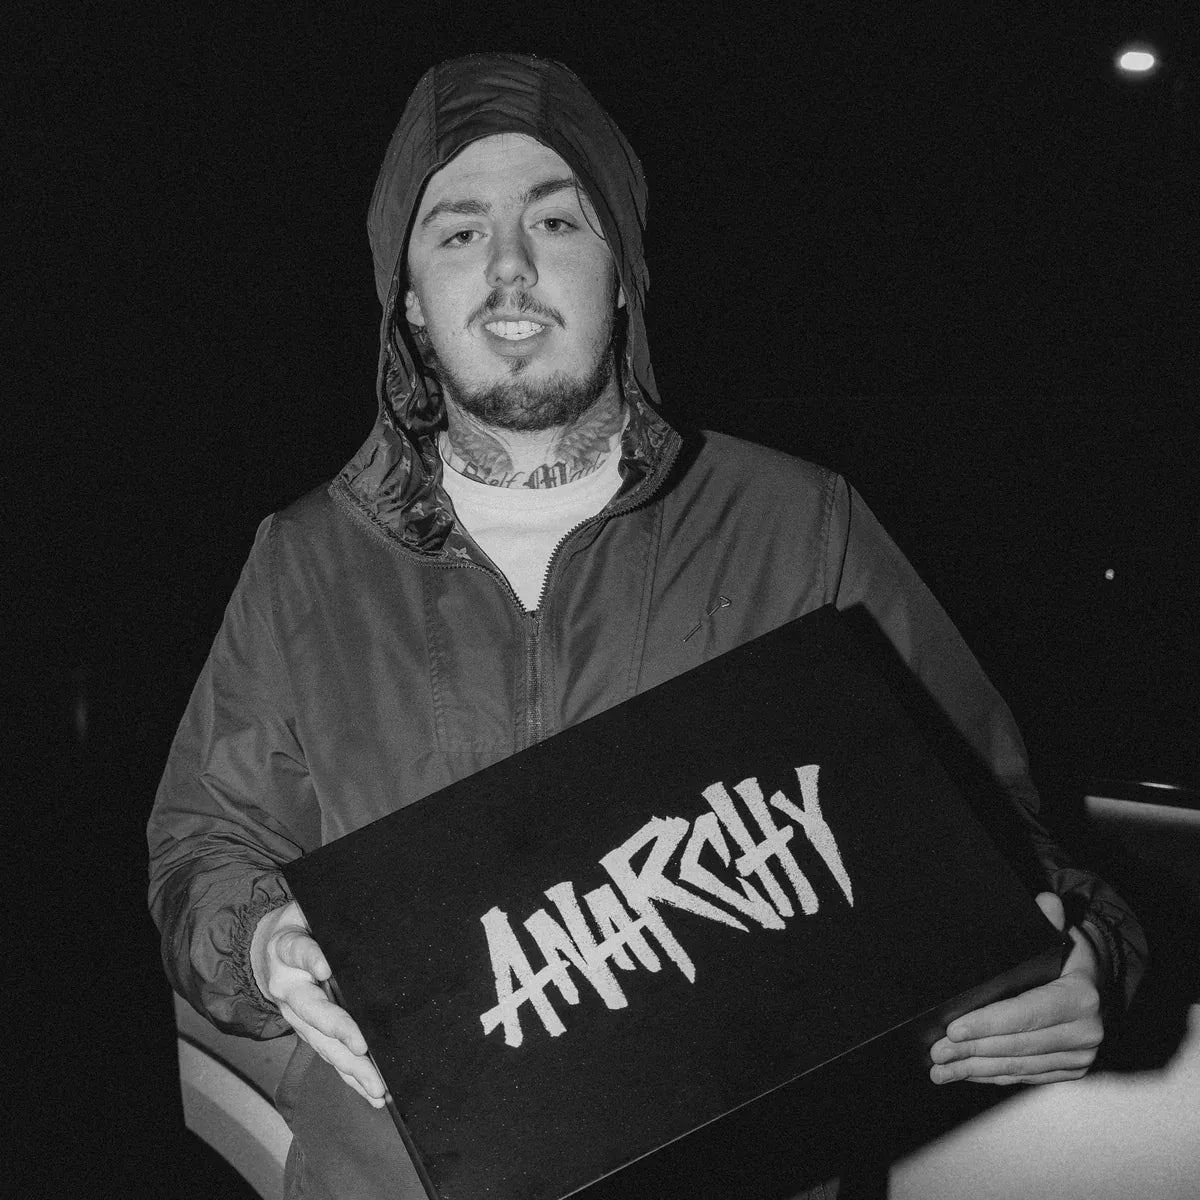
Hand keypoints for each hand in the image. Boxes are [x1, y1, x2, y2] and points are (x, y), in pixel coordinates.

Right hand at [251, 901, 387, 1107]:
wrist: (265, 949)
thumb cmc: (297, 926)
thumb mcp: (303, 911)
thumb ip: (320, 917)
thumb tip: (356, 920)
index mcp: (287, 949)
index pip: (299, 950)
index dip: (311, 958)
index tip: (324, 966)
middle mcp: (289, 987)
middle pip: (313, 1011)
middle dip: (339, 1031)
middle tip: (361, 1047)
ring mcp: (297, 1016)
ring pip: (322, 1043)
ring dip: (350, 1066)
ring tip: (376, 1086)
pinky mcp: (308, 1032)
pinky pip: (330, 1055)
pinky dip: (351, 1077)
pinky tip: (373, 1094)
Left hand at [929, 892, 1102, 1085]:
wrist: (1101, 983)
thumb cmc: (1070, 957)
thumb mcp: (1062, 934)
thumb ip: (1050, 920)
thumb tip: (1044, 902)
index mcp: (1080, 997)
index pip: (1026, 1013)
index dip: (988, 1023)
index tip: (953, 1030)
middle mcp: (1085, 1032)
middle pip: (1017, 1046)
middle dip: (972, 1051)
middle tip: (937, 1053)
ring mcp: (1079, 1055)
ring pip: (1019, 1066)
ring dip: (977, 1069)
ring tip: (942, 1069)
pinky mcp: (1071, 1069)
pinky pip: (1027, 1076)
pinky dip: (995, 1076)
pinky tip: (968, 1073)